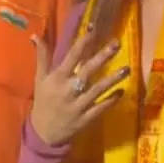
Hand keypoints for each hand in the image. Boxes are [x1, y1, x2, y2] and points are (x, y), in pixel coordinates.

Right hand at [30, 31, 128, 146]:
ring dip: (112, 79)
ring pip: (98, 90)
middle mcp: (68, 90)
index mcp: (57, 78)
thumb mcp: (40, 78)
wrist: (43, 132)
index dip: (83, 42)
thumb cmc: (43, 101)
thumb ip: (42, 57)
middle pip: (87, 71)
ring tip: (127, 69)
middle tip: (116, 44)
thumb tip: (36, 35)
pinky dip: (111, 100)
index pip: (72, 56)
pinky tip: (122, 92)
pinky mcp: (86, 118)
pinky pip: (101, 108)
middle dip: (102, 57)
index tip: (94, 29)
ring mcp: (78, 105)